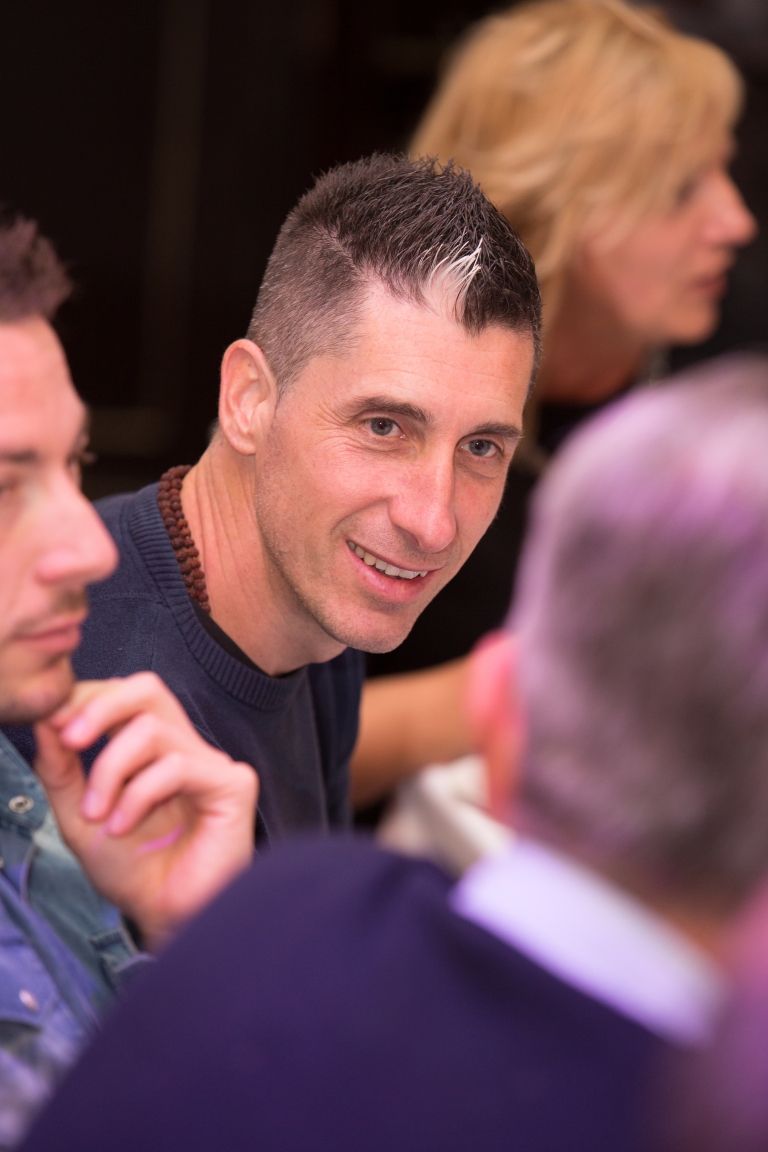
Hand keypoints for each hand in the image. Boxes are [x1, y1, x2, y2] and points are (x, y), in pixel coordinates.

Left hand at [34, 672, 257, 951]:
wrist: (164, 919)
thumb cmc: (133, 872)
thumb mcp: (79, 818)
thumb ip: (62, 771)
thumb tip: (47, 721)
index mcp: (154, 749)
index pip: (125, 695)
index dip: (88, 700)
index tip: (53, 726)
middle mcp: (185, 747)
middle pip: (148, 688)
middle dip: (101, 706)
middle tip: (70, 738)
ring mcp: (211, 763)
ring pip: (152, 730)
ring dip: (111, 770)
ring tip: (97, 813)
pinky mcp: (232, 785)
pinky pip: (176, 766)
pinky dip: (139, 794)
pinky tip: (124, 825)